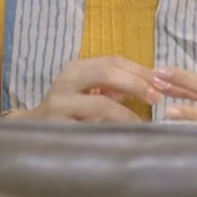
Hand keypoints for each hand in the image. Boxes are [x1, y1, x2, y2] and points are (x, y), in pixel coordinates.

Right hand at [14, 55, 160, 121]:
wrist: (32, 131)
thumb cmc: (71, 110)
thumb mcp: (92, 92)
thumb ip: (118, 86)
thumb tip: (155, 84)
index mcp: (77, 69)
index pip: (114, 61)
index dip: (141, 70)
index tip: (163, 82)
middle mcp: (67, 81)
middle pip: (107, 73)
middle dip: (136, 84)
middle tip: (156, 98)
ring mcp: (60, 105)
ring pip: (101, 103)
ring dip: (127, 113)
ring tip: (140, 122)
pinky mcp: (59, 127)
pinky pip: (91, 128)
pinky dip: (111, 131)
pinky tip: (121, 136)